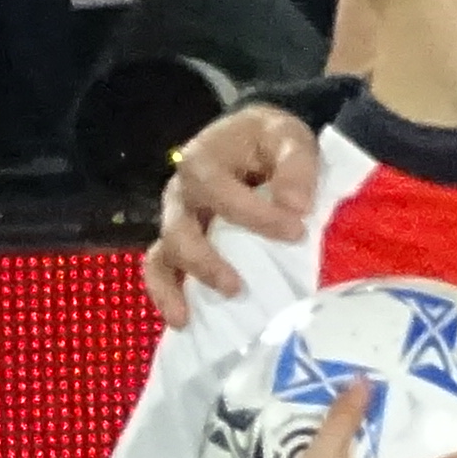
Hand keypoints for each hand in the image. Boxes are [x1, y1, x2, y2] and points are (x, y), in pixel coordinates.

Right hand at [141, 104, 321, 316]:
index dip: (254, 214)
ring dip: (179, 285)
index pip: (218, 189)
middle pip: (179, 229)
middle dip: (205, 261)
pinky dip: (166, 295)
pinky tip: (183, 320)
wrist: (256, 144)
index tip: (296, 230)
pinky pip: (160, 271)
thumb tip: (295, 205)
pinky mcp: (179, 245)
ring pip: (164, 254)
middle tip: (237, 286)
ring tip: (196, 313)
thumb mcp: (288, 137)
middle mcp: (182, 193)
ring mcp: (177, 221)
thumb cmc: (268, 142)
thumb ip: (295, 165)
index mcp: (203, 160)